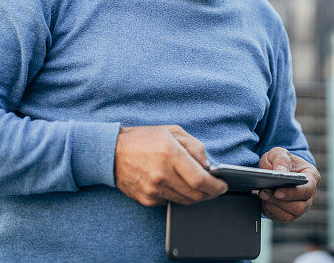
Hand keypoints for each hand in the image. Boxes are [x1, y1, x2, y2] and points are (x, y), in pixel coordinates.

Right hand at [114, 125, 228, 206]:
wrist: (111, 152)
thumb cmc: (143, 139)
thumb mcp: (172, 131)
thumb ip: (194, 146)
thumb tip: (207, 164)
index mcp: (170, 154)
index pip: (200, 180)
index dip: (216, 186)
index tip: (223, 186)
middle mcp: (162, 174)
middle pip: (195, 194)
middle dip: (209, 193)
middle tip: (214, 188)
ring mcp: (153, 189)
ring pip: (185, 201)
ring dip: (195, 195)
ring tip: (196, 185)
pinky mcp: (147, 199)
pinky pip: (170, 202)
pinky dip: (178, 196)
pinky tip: (175, 185)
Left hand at [255, 147, 319, 221]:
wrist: (274, 169)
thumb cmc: (281, 161)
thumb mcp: (279, 153)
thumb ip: (281, 159)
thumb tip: (280, 171)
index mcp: (312, 177)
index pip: (307, 190)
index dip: (292, 193)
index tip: (277, 191)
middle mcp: (309, 195)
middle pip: (300, 207)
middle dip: (280, 202)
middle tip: (264, 193)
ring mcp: (301, 206)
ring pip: (290, 215)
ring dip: (274, 207)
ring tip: (262, 195)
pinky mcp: (290, 213)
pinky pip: (281, 218)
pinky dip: (270, 211)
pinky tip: (263, 201)